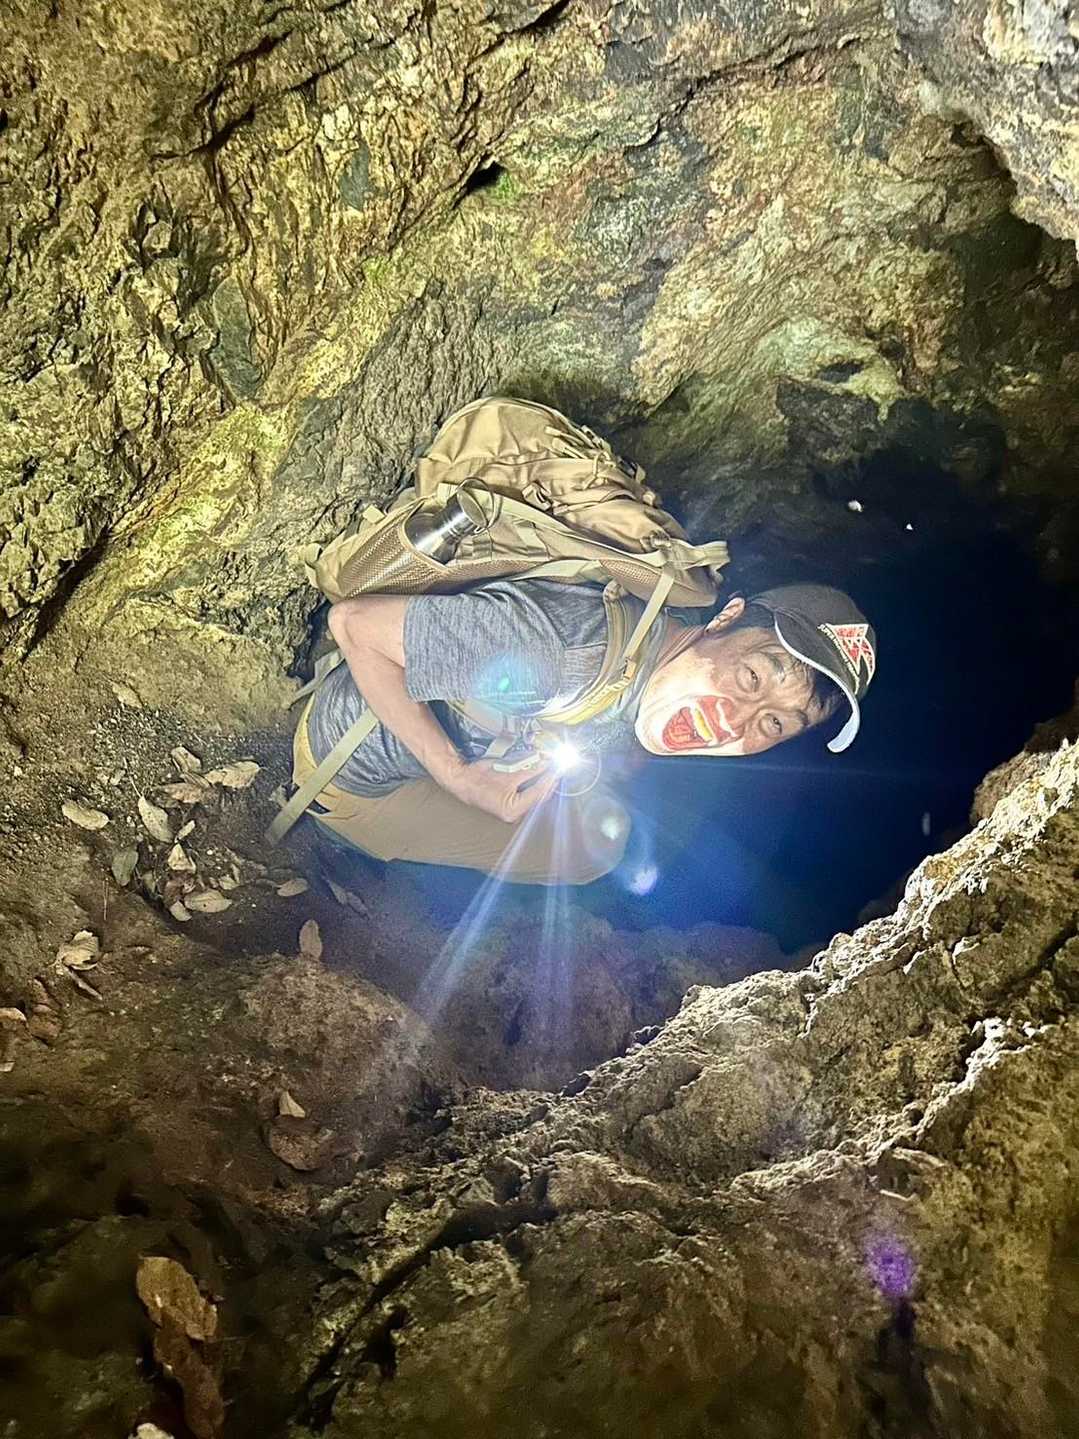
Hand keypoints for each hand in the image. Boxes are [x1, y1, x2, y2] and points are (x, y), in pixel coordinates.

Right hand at [440, 755, 558, 822]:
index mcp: (512, 810)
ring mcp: (513, 811)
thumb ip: (529, 771)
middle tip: (556, 768)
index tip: (556, 769)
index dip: (549, 780)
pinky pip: (528, 795)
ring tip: (550, 770)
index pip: (538, 794)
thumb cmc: (479, 780)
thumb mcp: (508, 774)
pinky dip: (534, 785)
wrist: (463, 780)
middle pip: (539, 797)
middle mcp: (514, 815)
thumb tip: (545, 766)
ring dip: (543, 783)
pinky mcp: (512, 805)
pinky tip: (540, 776)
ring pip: (535, 797)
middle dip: (548, 782)